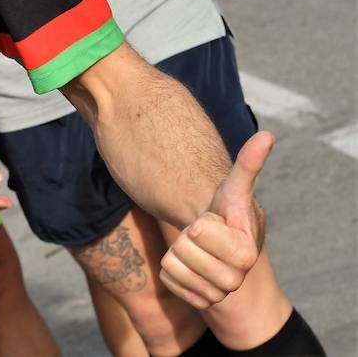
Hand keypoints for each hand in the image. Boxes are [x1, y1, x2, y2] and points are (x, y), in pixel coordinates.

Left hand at [160, 131, 272, 308]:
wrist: (218, 240)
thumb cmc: (225, 210)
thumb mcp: (232, 187)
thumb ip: (248, 164)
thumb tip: (267, 135)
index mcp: (246, 252)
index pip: (200, 233)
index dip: (200, 224)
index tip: (211, 220)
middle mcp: (236, 278)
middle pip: (184, 253)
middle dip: (185, 239)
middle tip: (200, 236)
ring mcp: (219, 293)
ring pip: (175, 270)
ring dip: (177, 254)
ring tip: (194, 249)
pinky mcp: (200, 302)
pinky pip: (169, 284)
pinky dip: (171, 271)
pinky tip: (187, 263)